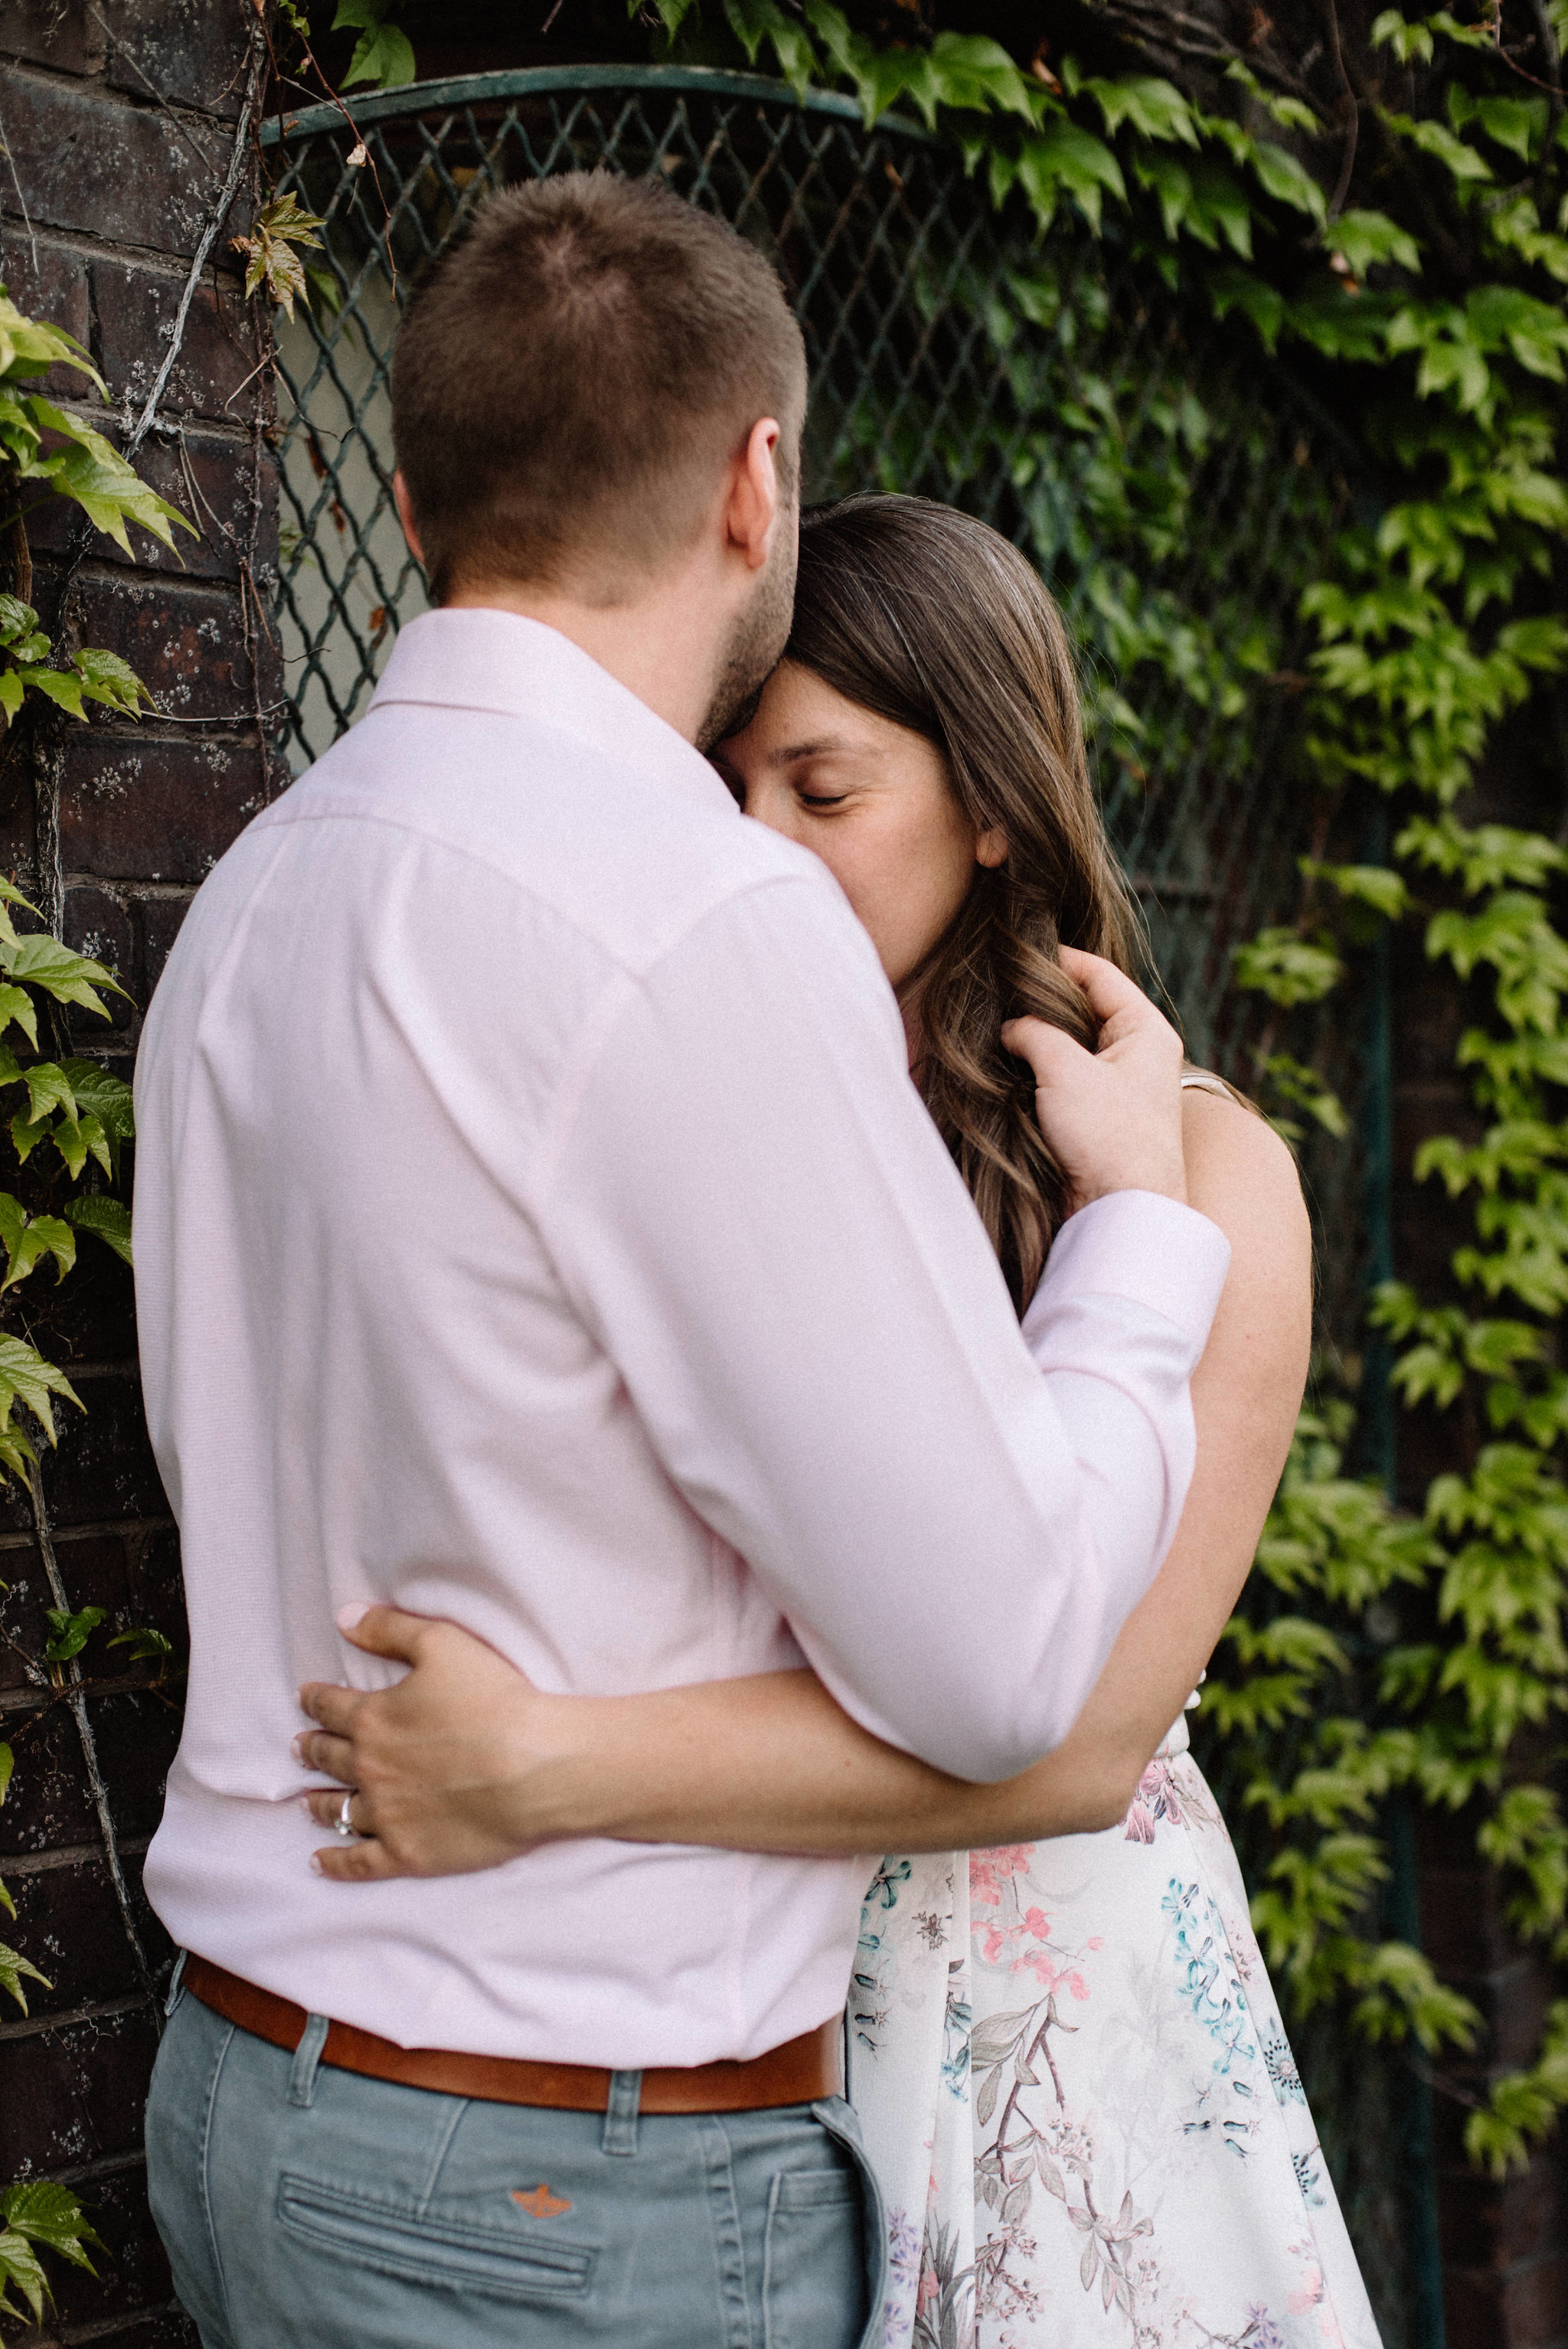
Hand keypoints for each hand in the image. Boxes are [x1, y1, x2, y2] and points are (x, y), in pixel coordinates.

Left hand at [296, 1605, 574, 1880]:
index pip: (331, 1706)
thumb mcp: (442, 1643)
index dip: (315, 1699)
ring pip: (338, 1809)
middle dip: (311, 1749)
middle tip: (300, 1747)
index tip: (305, 1698)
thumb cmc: (495, 1700)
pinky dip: (335, 1863)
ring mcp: (386, 1816)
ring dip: (318, 1802)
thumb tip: (344, 1618)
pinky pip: (359, 1862)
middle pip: (329, 1757)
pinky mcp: (408, 1853)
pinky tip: (320, 1861)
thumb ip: (389, 1629)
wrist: (534, 1768)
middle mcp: (370, 1769)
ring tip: (306, 1801)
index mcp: (373, 1719)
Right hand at [1002, 948, 1186, 1213]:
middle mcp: (1138, 1054)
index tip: (1019, 952)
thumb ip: (1034, 1034)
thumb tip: (1011, 1027)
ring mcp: (1120, 1088)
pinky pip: (1065, 1080)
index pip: (1100, 975)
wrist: (1121, 1210)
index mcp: (1147, 1030)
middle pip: (1084, 1009)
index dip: (1060, 959)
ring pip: (1071, 1047)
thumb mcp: (1065, 1069)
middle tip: (999, 993)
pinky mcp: (1100, 1119)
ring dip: (1037, 1041)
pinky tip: (1009, 1070)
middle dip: (1042, 1003)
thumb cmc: (1109, 1137)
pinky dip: (1039, 1072)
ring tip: (997, 1029)